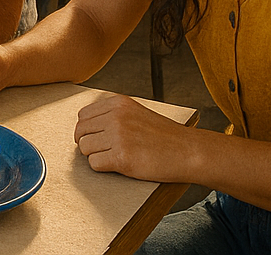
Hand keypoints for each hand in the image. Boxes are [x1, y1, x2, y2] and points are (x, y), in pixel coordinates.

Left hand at [74, 93, 199, 181]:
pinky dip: (102, 167)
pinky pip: (94, 164)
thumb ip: (114, 115)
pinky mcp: (122, 157)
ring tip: (112, 157)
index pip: (83, 115)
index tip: (93, 138)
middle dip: (87, 143)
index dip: (86, 130)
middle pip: (81, 131)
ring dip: (95, 156)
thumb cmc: (166, 136)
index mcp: (118, 103)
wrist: (189, 151)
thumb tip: (88, 127)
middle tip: (101, 151)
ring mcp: (118, 136)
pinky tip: (117, 165)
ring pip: (84, 148)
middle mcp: (116, 117)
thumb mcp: (137, 113)